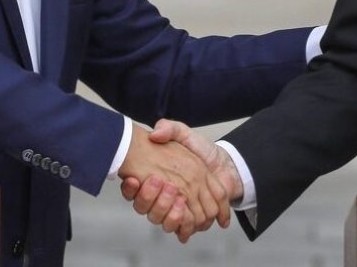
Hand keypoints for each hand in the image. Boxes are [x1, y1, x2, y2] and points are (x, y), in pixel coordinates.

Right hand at [117, 124, 229, 241]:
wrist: (226, 163)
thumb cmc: (203, 150)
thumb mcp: (183, 133)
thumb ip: (168, 128)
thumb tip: (154, 134)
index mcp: (157, 180)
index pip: (133, 191)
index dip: (130, 189)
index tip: (132, 179)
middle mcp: (164, 198)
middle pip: (145, 208)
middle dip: (148, 198)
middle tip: (157, 181)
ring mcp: (178, 210)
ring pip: (161, 220)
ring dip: (164, 210)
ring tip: (174, 196)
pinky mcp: (194, 218)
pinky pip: (183, 228)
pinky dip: (182, 223)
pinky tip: (183, 209)